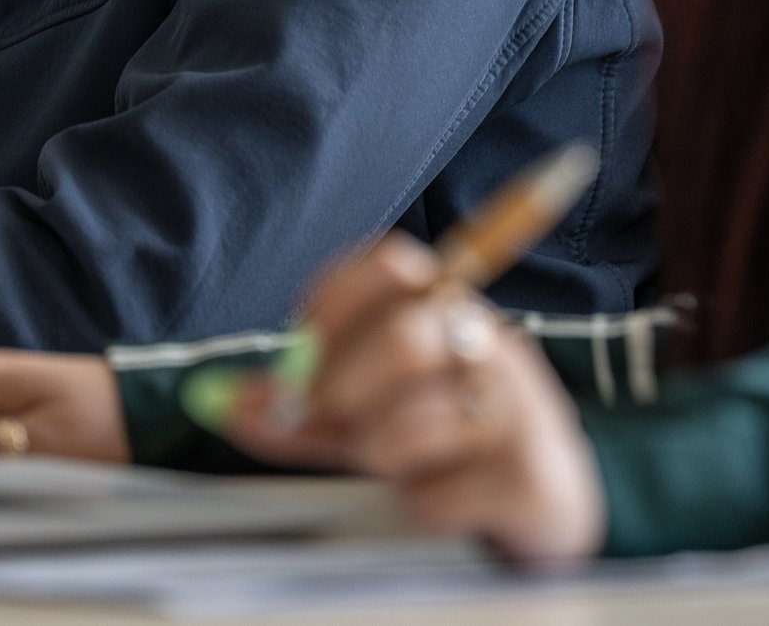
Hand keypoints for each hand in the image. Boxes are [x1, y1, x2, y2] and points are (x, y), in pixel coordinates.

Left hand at [229, 235, 605, 566]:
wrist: (547, 503)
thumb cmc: (446, 442)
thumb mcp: (370, 413)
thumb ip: (303, 407)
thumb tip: (221, 399)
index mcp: (449, 307)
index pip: (391, 261)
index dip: (330, 304)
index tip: (299, 355)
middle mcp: (492, 342)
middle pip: (405, 336)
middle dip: (343, 389)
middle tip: (328, 423)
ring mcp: (522, 408)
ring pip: (415, 422)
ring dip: (381, 454)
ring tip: (395, 465)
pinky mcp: (533, 476)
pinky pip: (439, 495)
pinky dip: (418, 507)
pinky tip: (438, 502)